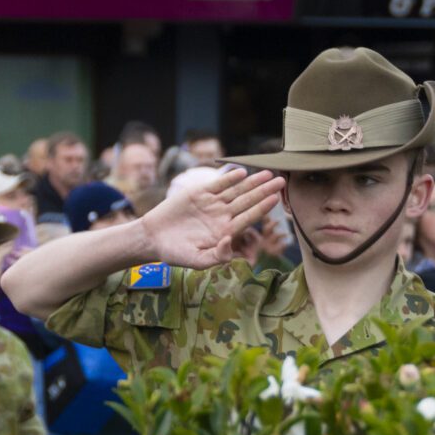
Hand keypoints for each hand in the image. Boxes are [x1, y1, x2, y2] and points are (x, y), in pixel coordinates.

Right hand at [139, 168, 284, 269]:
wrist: (153, 238)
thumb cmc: (176, 253)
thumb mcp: (198, 261)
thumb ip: (218, 256)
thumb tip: (231, 241)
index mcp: (225, 231)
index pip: (249, 217)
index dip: (262, 207)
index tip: (275, 199)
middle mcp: (222, 215)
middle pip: (247, 201)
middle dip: (264, 190)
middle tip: (281, 181)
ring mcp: (211, 203)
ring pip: (236, 190)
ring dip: (251, 182)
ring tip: (267, 174)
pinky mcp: (199, 193)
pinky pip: (217, 184)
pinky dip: (228, 178)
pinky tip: (241, 173)